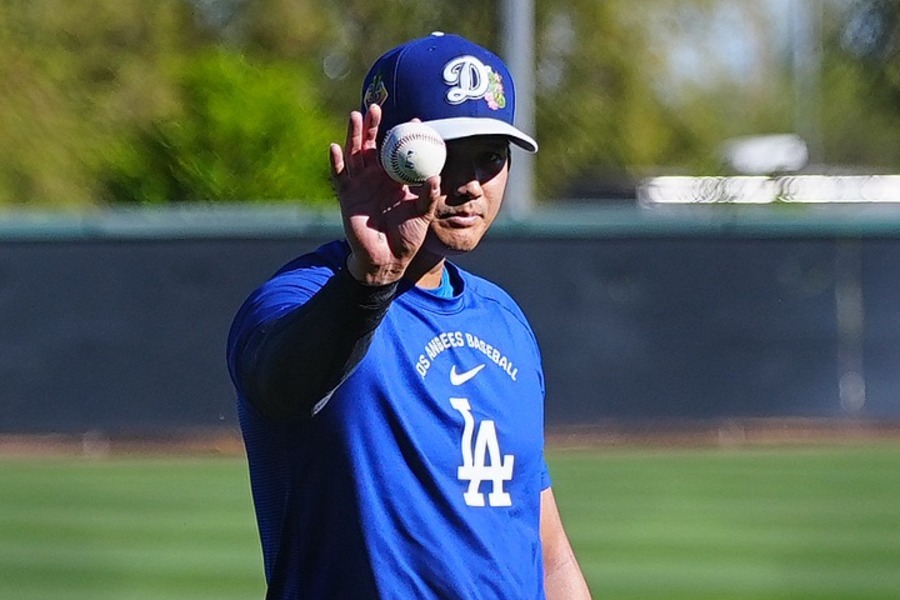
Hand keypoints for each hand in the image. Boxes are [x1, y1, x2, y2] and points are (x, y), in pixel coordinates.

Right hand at [330, 104, 440, 285]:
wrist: (389, 260)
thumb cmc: (408, 237)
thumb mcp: (423, 214)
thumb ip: (429, 196)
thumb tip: (437, 177)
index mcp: (397, 178)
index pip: (399, 151)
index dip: (404, 136)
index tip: (414, 121)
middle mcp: (377, 177)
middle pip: (372, 145)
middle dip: (373, 126)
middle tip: (377, 107)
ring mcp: (361, 185)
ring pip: (355, 154)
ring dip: (354, 135)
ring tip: (356, 116)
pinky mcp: (347, 196)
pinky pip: (340, 176)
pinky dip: (336, 161)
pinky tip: (335, 147)